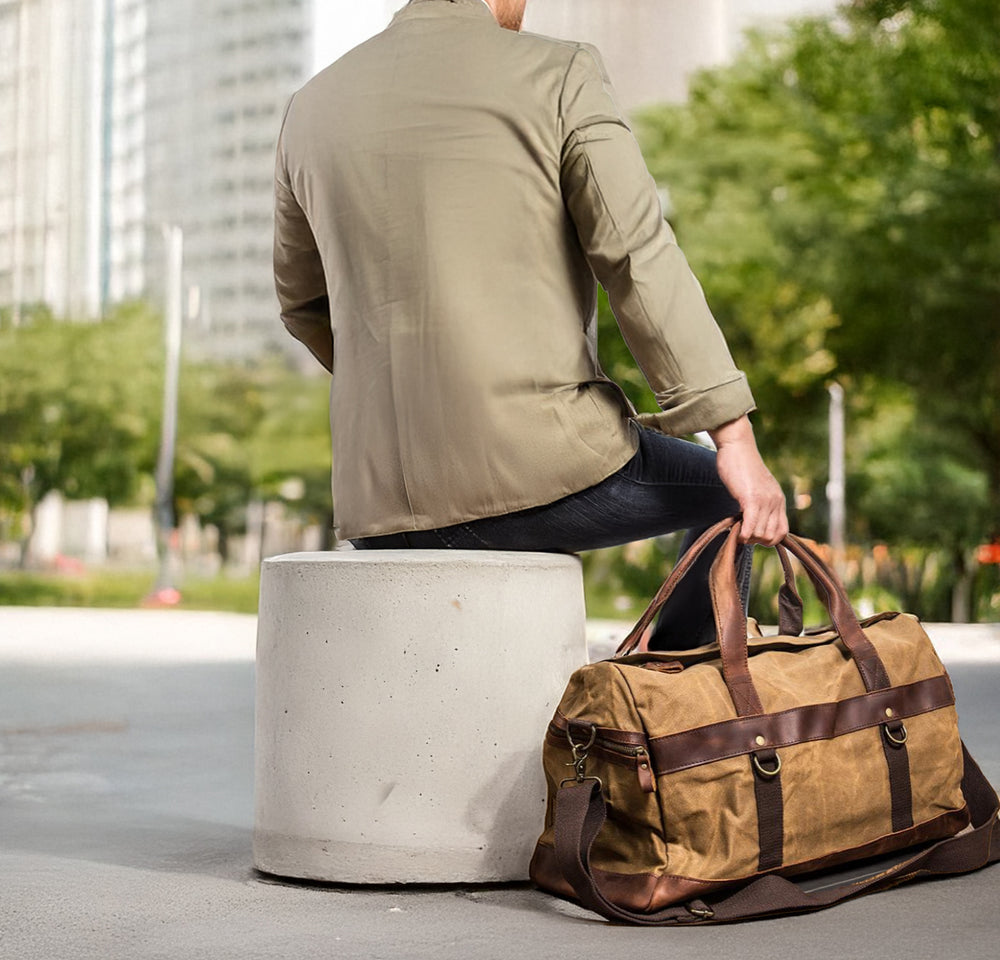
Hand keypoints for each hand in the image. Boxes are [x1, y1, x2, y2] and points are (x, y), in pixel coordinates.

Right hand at [708, 415, 787, 545]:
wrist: (738, 445)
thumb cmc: (741, 465)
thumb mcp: (757, 486)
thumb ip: (759, 501)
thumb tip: (751, 518)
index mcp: (778, 500)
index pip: (782, 532)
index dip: (768, 540)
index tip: (753, 534)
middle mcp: (776, 502)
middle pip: (772, 536)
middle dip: (757, 540)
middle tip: (743, 532)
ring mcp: (765, 501)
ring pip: (761, 534)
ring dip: (748, 537)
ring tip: (737, 529)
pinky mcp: (751, 499)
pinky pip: (752, 526)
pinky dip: (744, 535)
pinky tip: (737, 533)